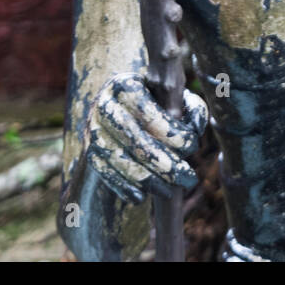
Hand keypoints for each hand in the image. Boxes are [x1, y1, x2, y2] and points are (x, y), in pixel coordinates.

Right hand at [87, 72, 207, 204]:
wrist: (119, 107)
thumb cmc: (156, 102)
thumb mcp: (174, 96)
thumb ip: (191, 108)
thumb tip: (195, 128)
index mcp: (125, 86)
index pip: (150, 114)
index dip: (173, 134)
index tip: (192, 146)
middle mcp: (104, 105)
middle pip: (135, 141)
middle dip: (166, 165)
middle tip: (189, 179)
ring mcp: (93, 129)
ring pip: (119, 160)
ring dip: (147, 180)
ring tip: (169, 192)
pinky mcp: (89, 150)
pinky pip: (104, 172)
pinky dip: (121, 187)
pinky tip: (139, 198)